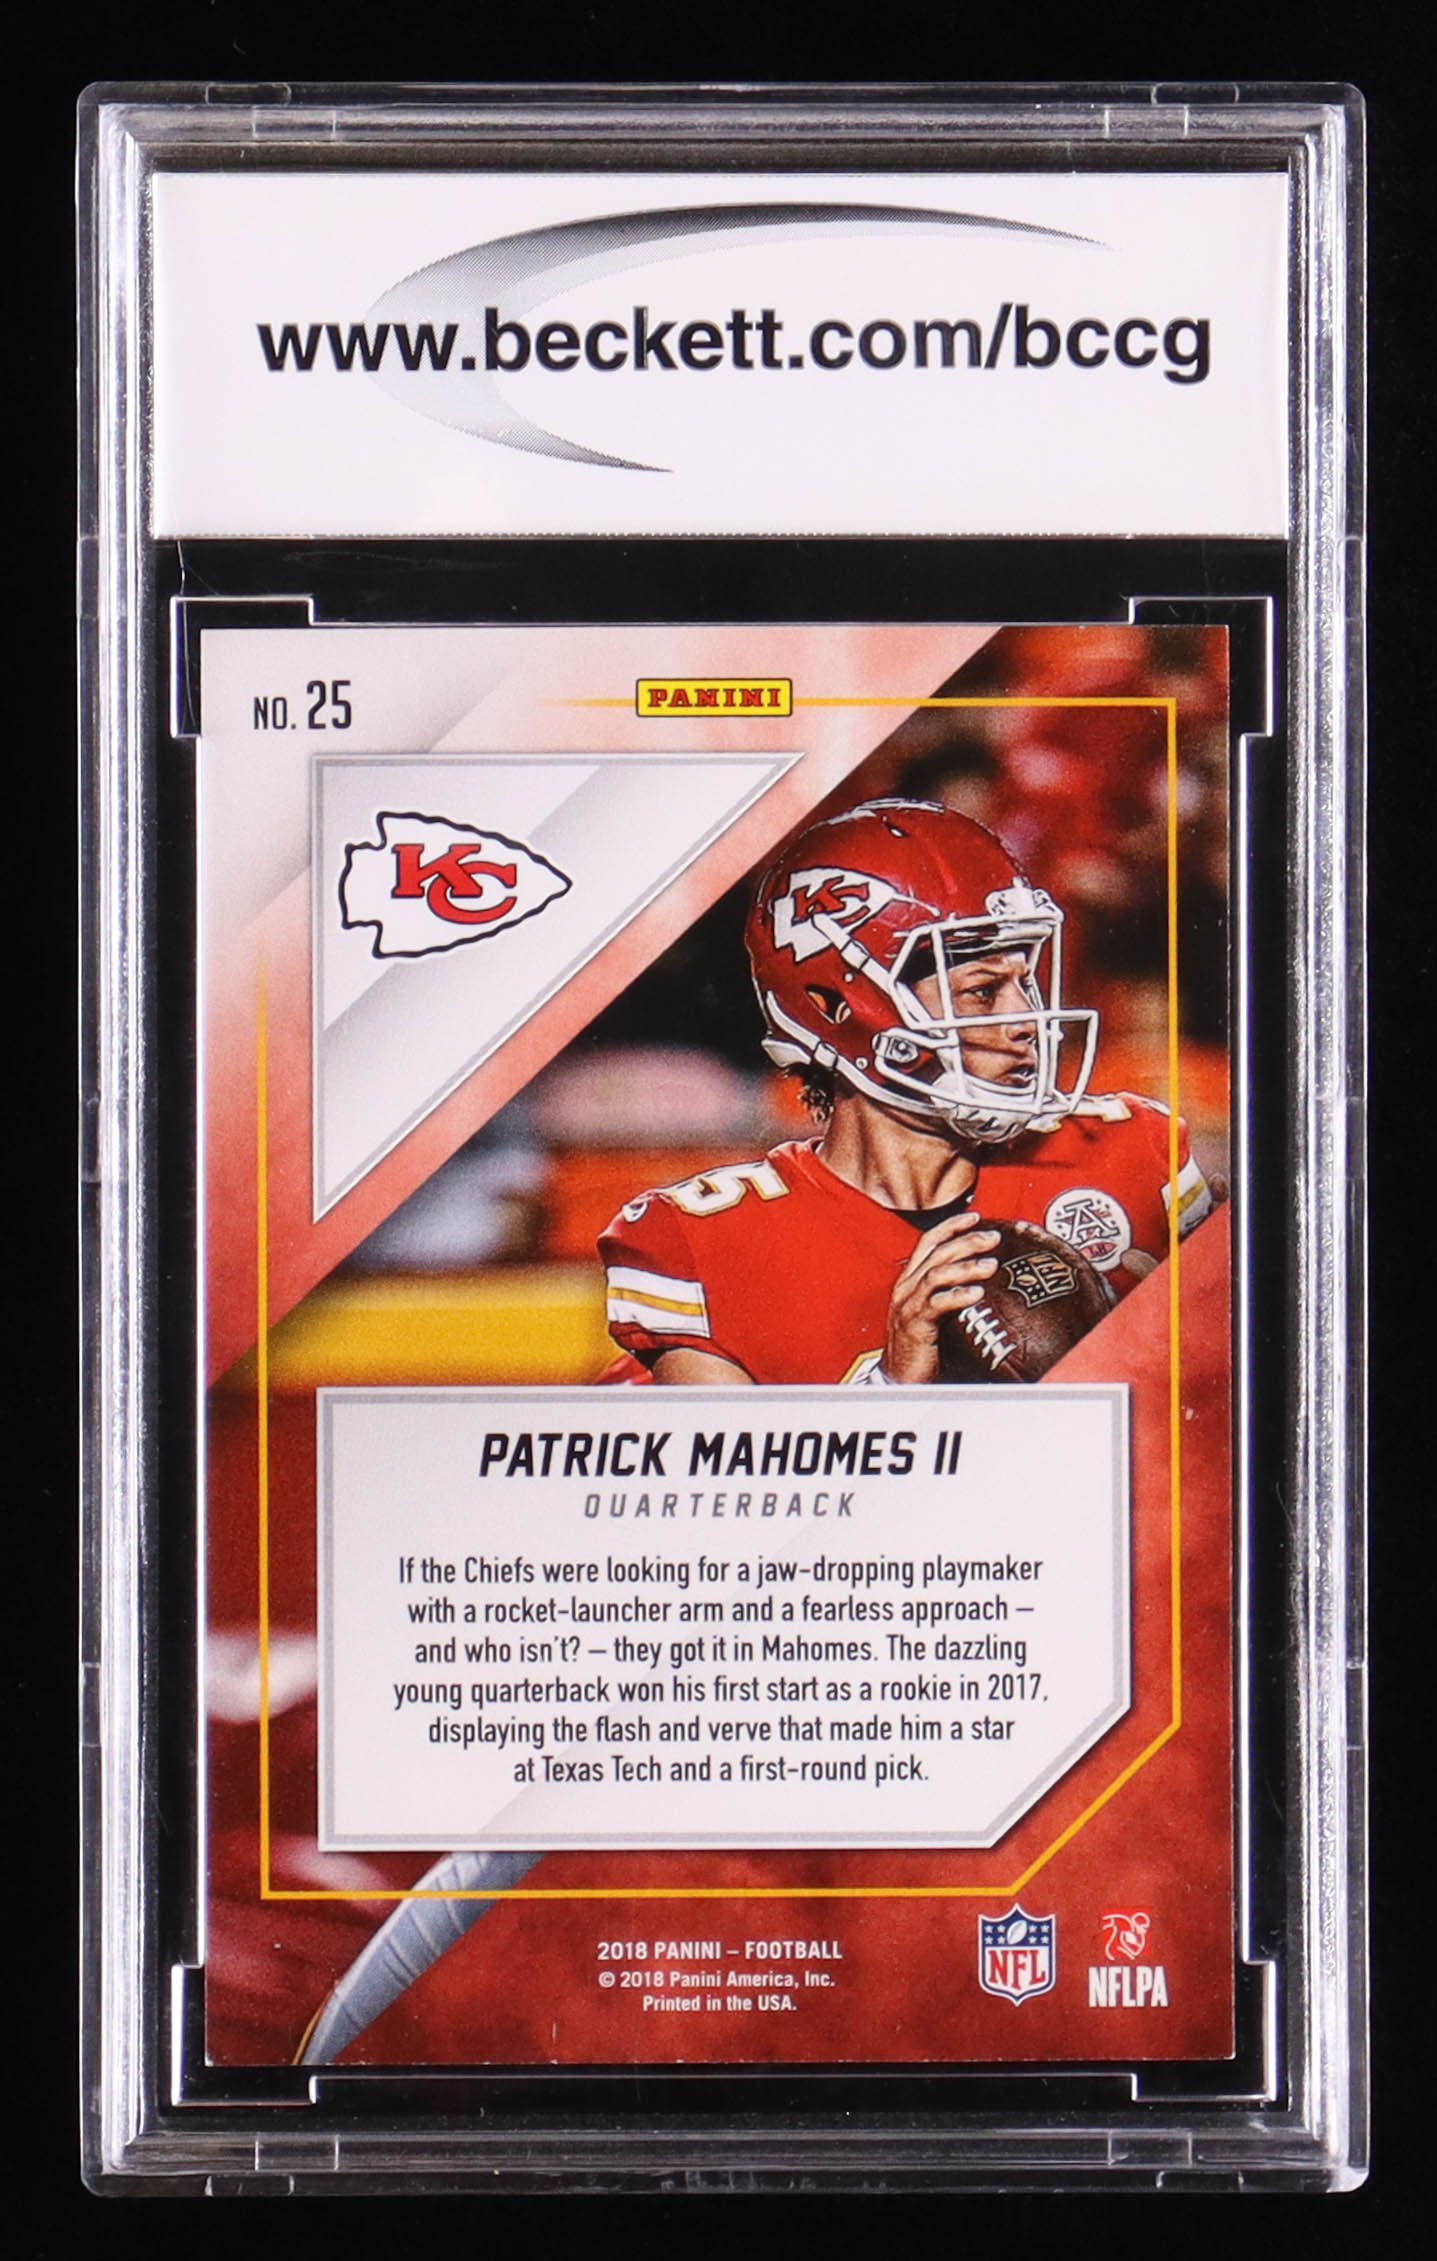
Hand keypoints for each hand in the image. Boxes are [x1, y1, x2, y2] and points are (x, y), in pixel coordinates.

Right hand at [884, 1214, 1001, 1383]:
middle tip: (993, 1238)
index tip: (976, 1217)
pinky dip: (958, 1295)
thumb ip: (948, 1290)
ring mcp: (908, 1304)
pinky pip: (937, 1303)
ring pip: (937, 1274)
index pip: (928, 1241)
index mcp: (909, 1280)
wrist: (899, 1376)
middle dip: (966, 1241)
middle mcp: (906, 1287)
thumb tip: (979, 1276)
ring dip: (966, 1266)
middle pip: (937, 1253)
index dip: (951, 1226)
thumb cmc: (920, 1343)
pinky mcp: (914, 1324)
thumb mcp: (934, 1310)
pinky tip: (977, 1293)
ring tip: (991, 1265)